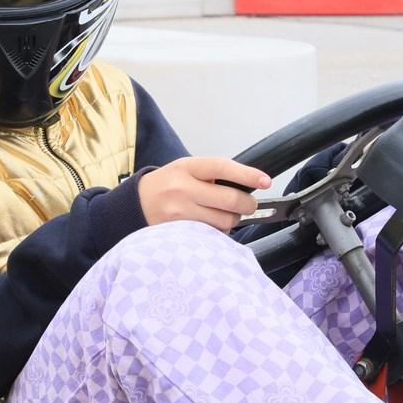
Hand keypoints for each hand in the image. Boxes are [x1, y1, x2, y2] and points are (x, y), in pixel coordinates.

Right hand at [137, 156, 271, 230]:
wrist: (137, 203)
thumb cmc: (168, 184)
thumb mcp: (186, 169)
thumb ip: (212, 175)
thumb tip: (248, 184)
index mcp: (187, 168)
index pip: (222, 167)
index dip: (247, 174)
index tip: (265, 181)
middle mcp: (182, 189)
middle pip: (230, 200)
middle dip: (247, 204)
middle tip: (248, 204)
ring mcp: (180, 213)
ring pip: (224, 221)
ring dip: (233, 220)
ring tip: (224, 214)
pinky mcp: (179, 233)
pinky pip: (212, 235)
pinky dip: (219, 231)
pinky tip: (210, 225)